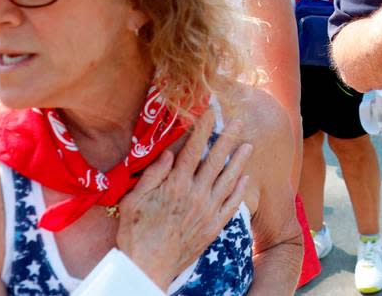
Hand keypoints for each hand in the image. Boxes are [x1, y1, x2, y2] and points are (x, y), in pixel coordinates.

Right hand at [116, 108, 251, 289]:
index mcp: (175, 185)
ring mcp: (207, 211)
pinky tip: (246, 179)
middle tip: (239, 122)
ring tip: (249, 146)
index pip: (192, 150)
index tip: (210, 113)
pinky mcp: (214, 227)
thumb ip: (153, 175)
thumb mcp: (133, 200)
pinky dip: (240, 190)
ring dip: (240, 161)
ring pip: (229, 180)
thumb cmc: (135, 234)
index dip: (202, 129)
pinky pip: (232, 205)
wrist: (147, 268)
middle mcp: (196, 194)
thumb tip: (169, 153)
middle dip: (228, 139)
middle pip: (216, 160)